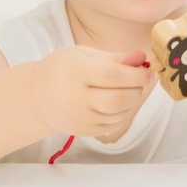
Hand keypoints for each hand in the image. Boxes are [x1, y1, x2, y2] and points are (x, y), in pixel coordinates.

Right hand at [27, 46, 152, 136]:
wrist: (37, 96)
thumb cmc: (64, 69)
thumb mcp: (85, 55)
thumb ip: (115, 58)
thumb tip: (142, 58)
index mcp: (76, 72)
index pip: (114, 76)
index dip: (136, 75)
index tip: (148, 72)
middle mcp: (76, 98)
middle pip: (119, 99)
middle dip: (136, 89)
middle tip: (138, 81)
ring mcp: (79, 118)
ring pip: (119, 113)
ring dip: (131, 101)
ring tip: (125, 89)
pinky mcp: (83, 131)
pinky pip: (113, 124)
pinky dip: (122, 113)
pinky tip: (115, 102)